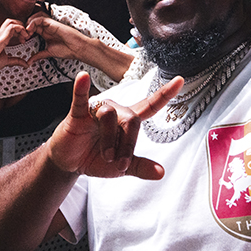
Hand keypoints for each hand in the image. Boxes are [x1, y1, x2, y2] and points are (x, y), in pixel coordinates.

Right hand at [0, 19, 32, 73]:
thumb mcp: (6, 61)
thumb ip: (16, 61)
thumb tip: (25, 64)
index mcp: (1, 39)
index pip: (11, 28)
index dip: (20, 32)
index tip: (24, 40)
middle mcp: (0, 35)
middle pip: (11, 22)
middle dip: (21, 26)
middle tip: (27, 36)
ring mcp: (0, 35)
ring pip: (10, 21)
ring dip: (20, 26)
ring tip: (25, 34)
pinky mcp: (1, 37)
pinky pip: (11, 27)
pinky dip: (19, 28)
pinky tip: (23, 36)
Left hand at [24, 14, 87, 63]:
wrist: (77, 48)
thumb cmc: (66, 50)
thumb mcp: (48, 53)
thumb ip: (38, 55)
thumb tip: (29, 62)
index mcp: (44, 33)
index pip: (31, 28)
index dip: (25, 32)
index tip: (22, 40)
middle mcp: (46, 28)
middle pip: (31, 22)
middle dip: (25, 27)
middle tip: (22, 35)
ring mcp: (49, 25)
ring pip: (35, 18)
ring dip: (28, 23)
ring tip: (26, 32)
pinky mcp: (52, 23)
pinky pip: (40, 18)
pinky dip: (33, 22)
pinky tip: (30, 29)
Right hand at [46, 72, 182, 179]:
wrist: (71, 164)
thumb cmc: (96, 158)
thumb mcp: (121, 167)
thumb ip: (140, 167)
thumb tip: (161, 173)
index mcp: (128, 121)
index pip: (150, 105)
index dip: (165, 94)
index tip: (180, 80)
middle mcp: (115, 112)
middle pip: (131, 120)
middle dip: (127, 144)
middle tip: (119, 163)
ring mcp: (96, 111)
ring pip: (110, 116)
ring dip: (110, 140)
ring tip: (105, 156)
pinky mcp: (78, 113)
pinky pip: (81, 98)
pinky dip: (82, 88)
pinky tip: (83, 77)